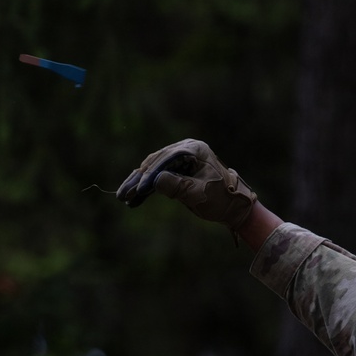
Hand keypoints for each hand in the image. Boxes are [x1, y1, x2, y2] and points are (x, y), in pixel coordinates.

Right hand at [116, 138, 256, 229]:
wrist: (233, 206)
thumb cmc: (221, 198)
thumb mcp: (200, 194)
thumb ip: (178, 187)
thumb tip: (155, 181)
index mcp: (193, 149)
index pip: (166, 158)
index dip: (151, 174)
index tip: (140, 189)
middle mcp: (184, 150)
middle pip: (155, 162)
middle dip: (138, 179)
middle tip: (123, 194)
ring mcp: (179, 159)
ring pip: (153, 170)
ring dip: (138, 184)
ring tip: (123, 197)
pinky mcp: (176, 171)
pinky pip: (157, 178)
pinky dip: (145, 189)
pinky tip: (133, 200)